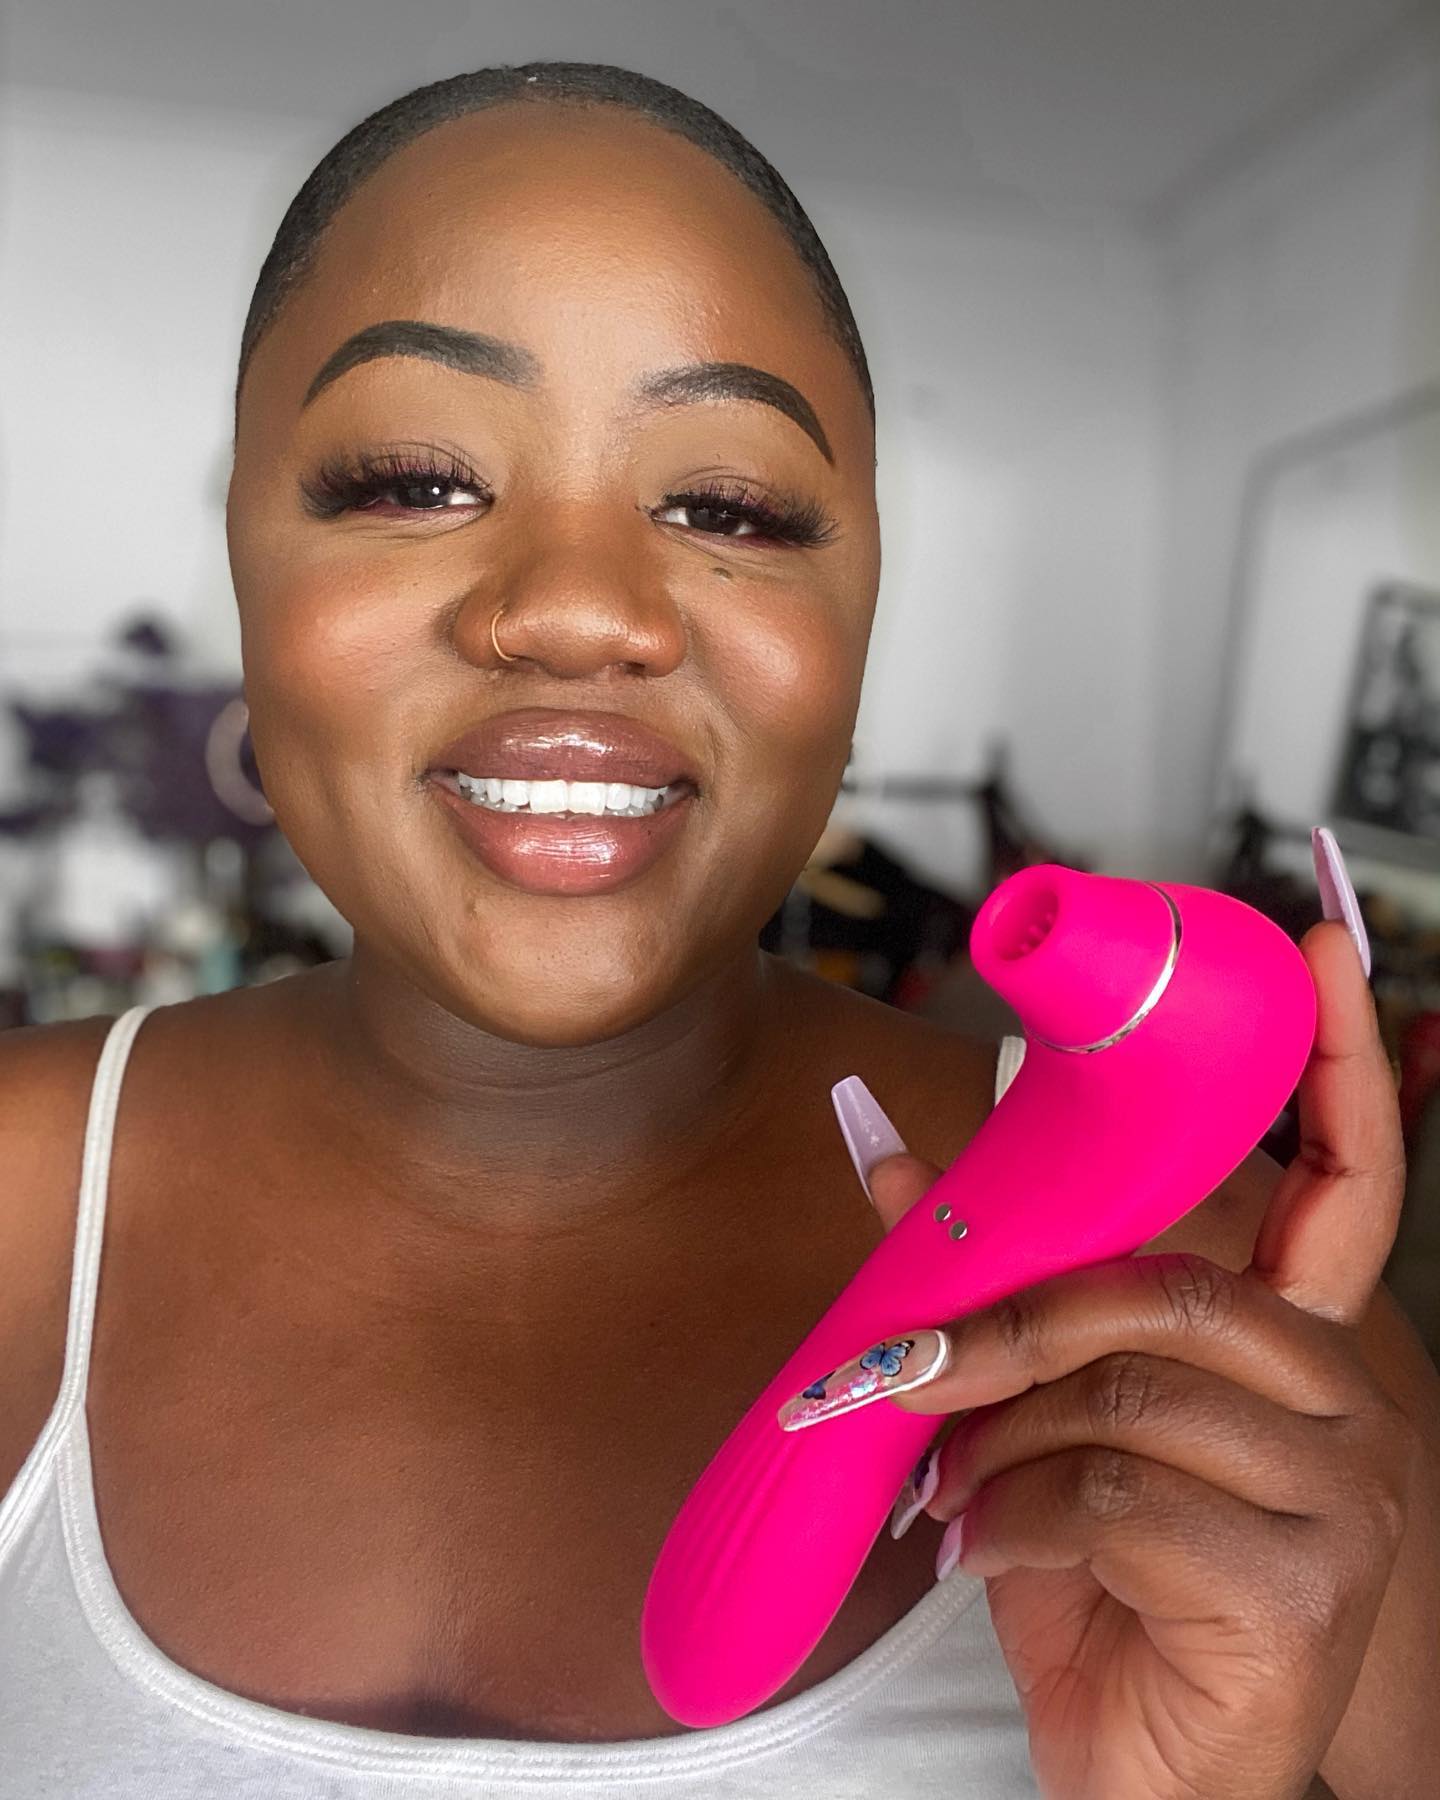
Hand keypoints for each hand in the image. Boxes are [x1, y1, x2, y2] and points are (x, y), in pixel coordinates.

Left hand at [830, 920, 1416, 1799]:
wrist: (1148, 1772)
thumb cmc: (1099, 1581)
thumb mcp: (1034, 1417)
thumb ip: (982, 1280)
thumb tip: (880, 1145)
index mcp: (1290, 1341)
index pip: (1344, 1177)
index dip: (1340, 1058)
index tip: (1321, 943)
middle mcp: (1346, 1400)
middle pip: (1163, 1288)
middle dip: (1008, 1325)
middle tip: (906, 1375)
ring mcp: (1341, 1495)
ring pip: (1122, 1392)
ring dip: (995, 1441)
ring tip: (951, 1495)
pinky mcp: (1299, 1584)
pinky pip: (1114, 1497)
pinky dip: (1008, 1521)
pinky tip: (982, 1557)